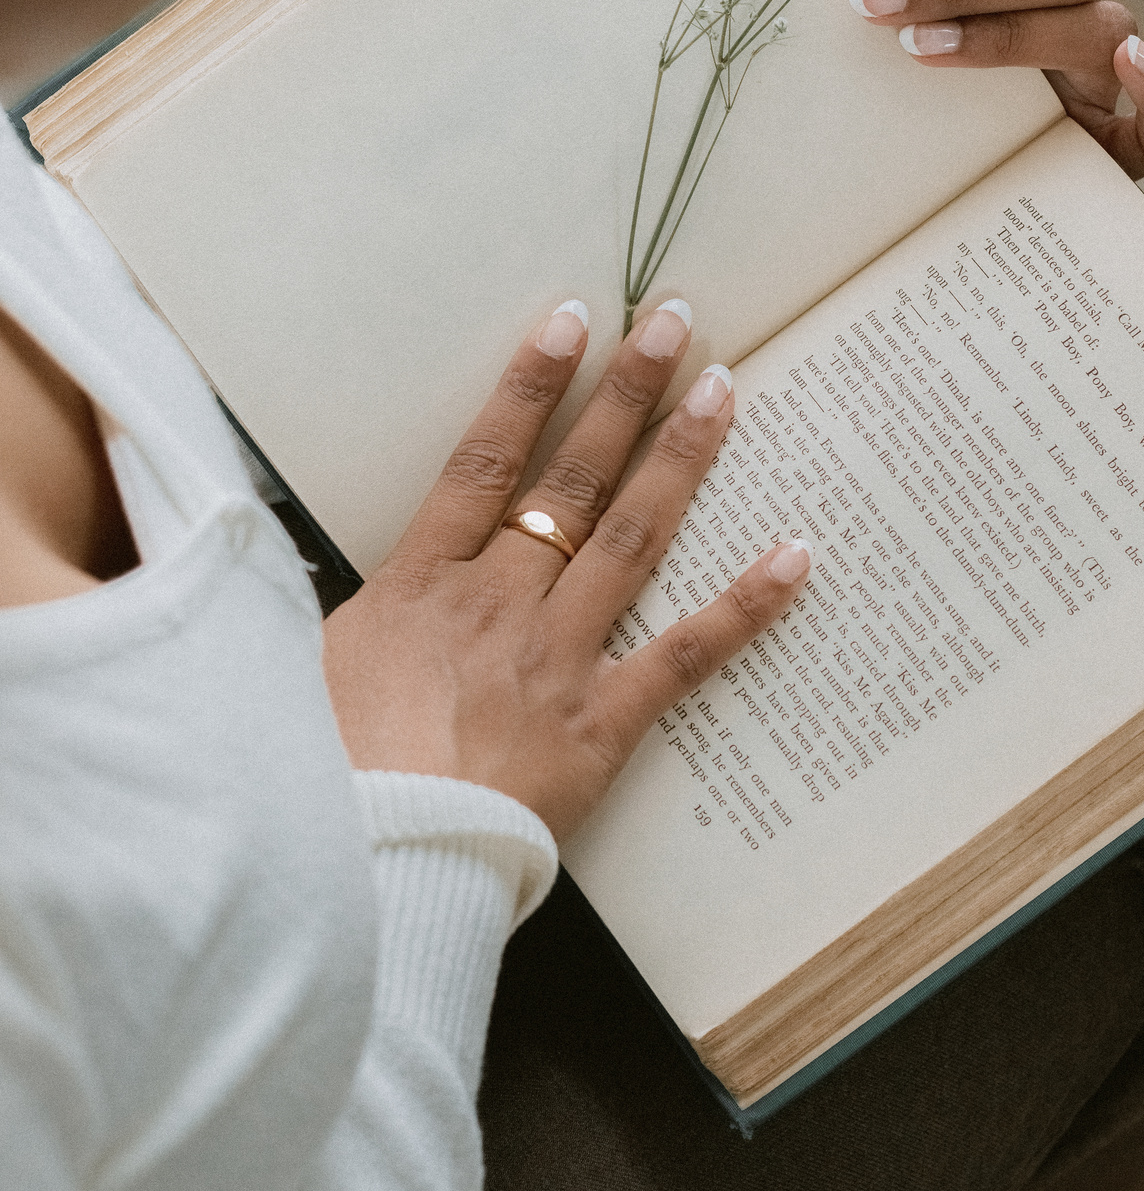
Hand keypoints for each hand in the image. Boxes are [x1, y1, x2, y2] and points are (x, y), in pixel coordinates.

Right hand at [322, 301, 810, 839]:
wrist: (367, 868)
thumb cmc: (323, 778)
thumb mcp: (302, 671)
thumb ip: (343, 610)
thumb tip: (320, 568)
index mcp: (420, 585)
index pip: (483, 460)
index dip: (529, 385)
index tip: (569, 321)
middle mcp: (496, 603)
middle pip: (569, 480)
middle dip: (623, 394)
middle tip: (671, 322)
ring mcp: (554, 659)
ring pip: (628, 539)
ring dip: (678, 460)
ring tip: (721, 391)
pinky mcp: (599, 725)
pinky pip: (684, 656)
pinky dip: (744, 607)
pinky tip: (794, 557)